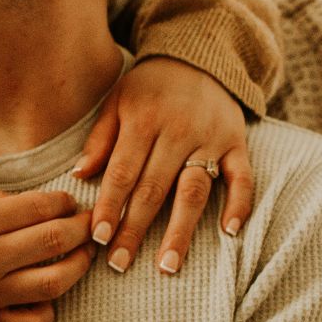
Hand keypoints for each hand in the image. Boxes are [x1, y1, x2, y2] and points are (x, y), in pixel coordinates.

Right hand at [0, 191, 93, 321]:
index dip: (62, 201)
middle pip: (55, 239)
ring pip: (55, 280)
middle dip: (82, 227)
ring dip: (79, 265)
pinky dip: (48, 311)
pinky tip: (48, 299)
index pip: (38, 207)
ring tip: (84, 255)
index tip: (71, 201)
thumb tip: (13, 199)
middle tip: (90, 222)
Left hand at [75, 57, 254, 275]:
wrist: (199, 56)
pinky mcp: (237, 143)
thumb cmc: (149, 87)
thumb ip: (100, 139)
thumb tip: (79, 175)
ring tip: (167, 265)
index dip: (110, 206)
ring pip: (194, 190)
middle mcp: (177, 131)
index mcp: (143, 120)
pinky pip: (242, 177)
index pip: (122, 172)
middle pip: (154, 188)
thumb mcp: (117, 101)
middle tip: (120, 264)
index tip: (98, 238)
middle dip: (135, 229)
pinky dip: (239, 204)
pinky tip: (229, 233)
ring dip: (181, 230)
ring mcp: (210, 139)